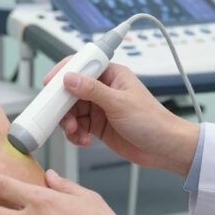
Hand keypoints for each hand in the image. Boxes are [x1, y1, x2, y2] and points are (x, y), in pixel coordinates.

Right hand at [43, 59, 198, 175]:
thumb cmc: (153, 121)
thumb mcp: (119, 103)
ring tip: (76, 133)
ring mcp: (99, 107)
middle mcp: (103, 88)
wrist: (165, 148)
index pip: (81, 65)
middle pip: (71, 91)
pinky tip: (84, 140)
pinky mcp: (98, 125)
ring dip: (69, 123)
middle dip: (63, 105)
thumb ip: (92, 90)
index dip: (63, 73)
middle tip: (63, 118)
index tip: (49, 85)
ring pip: (71, 110)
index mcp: (111, 74)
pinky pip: (77, 126)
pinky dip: (76, 134)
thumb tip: (69, 78)